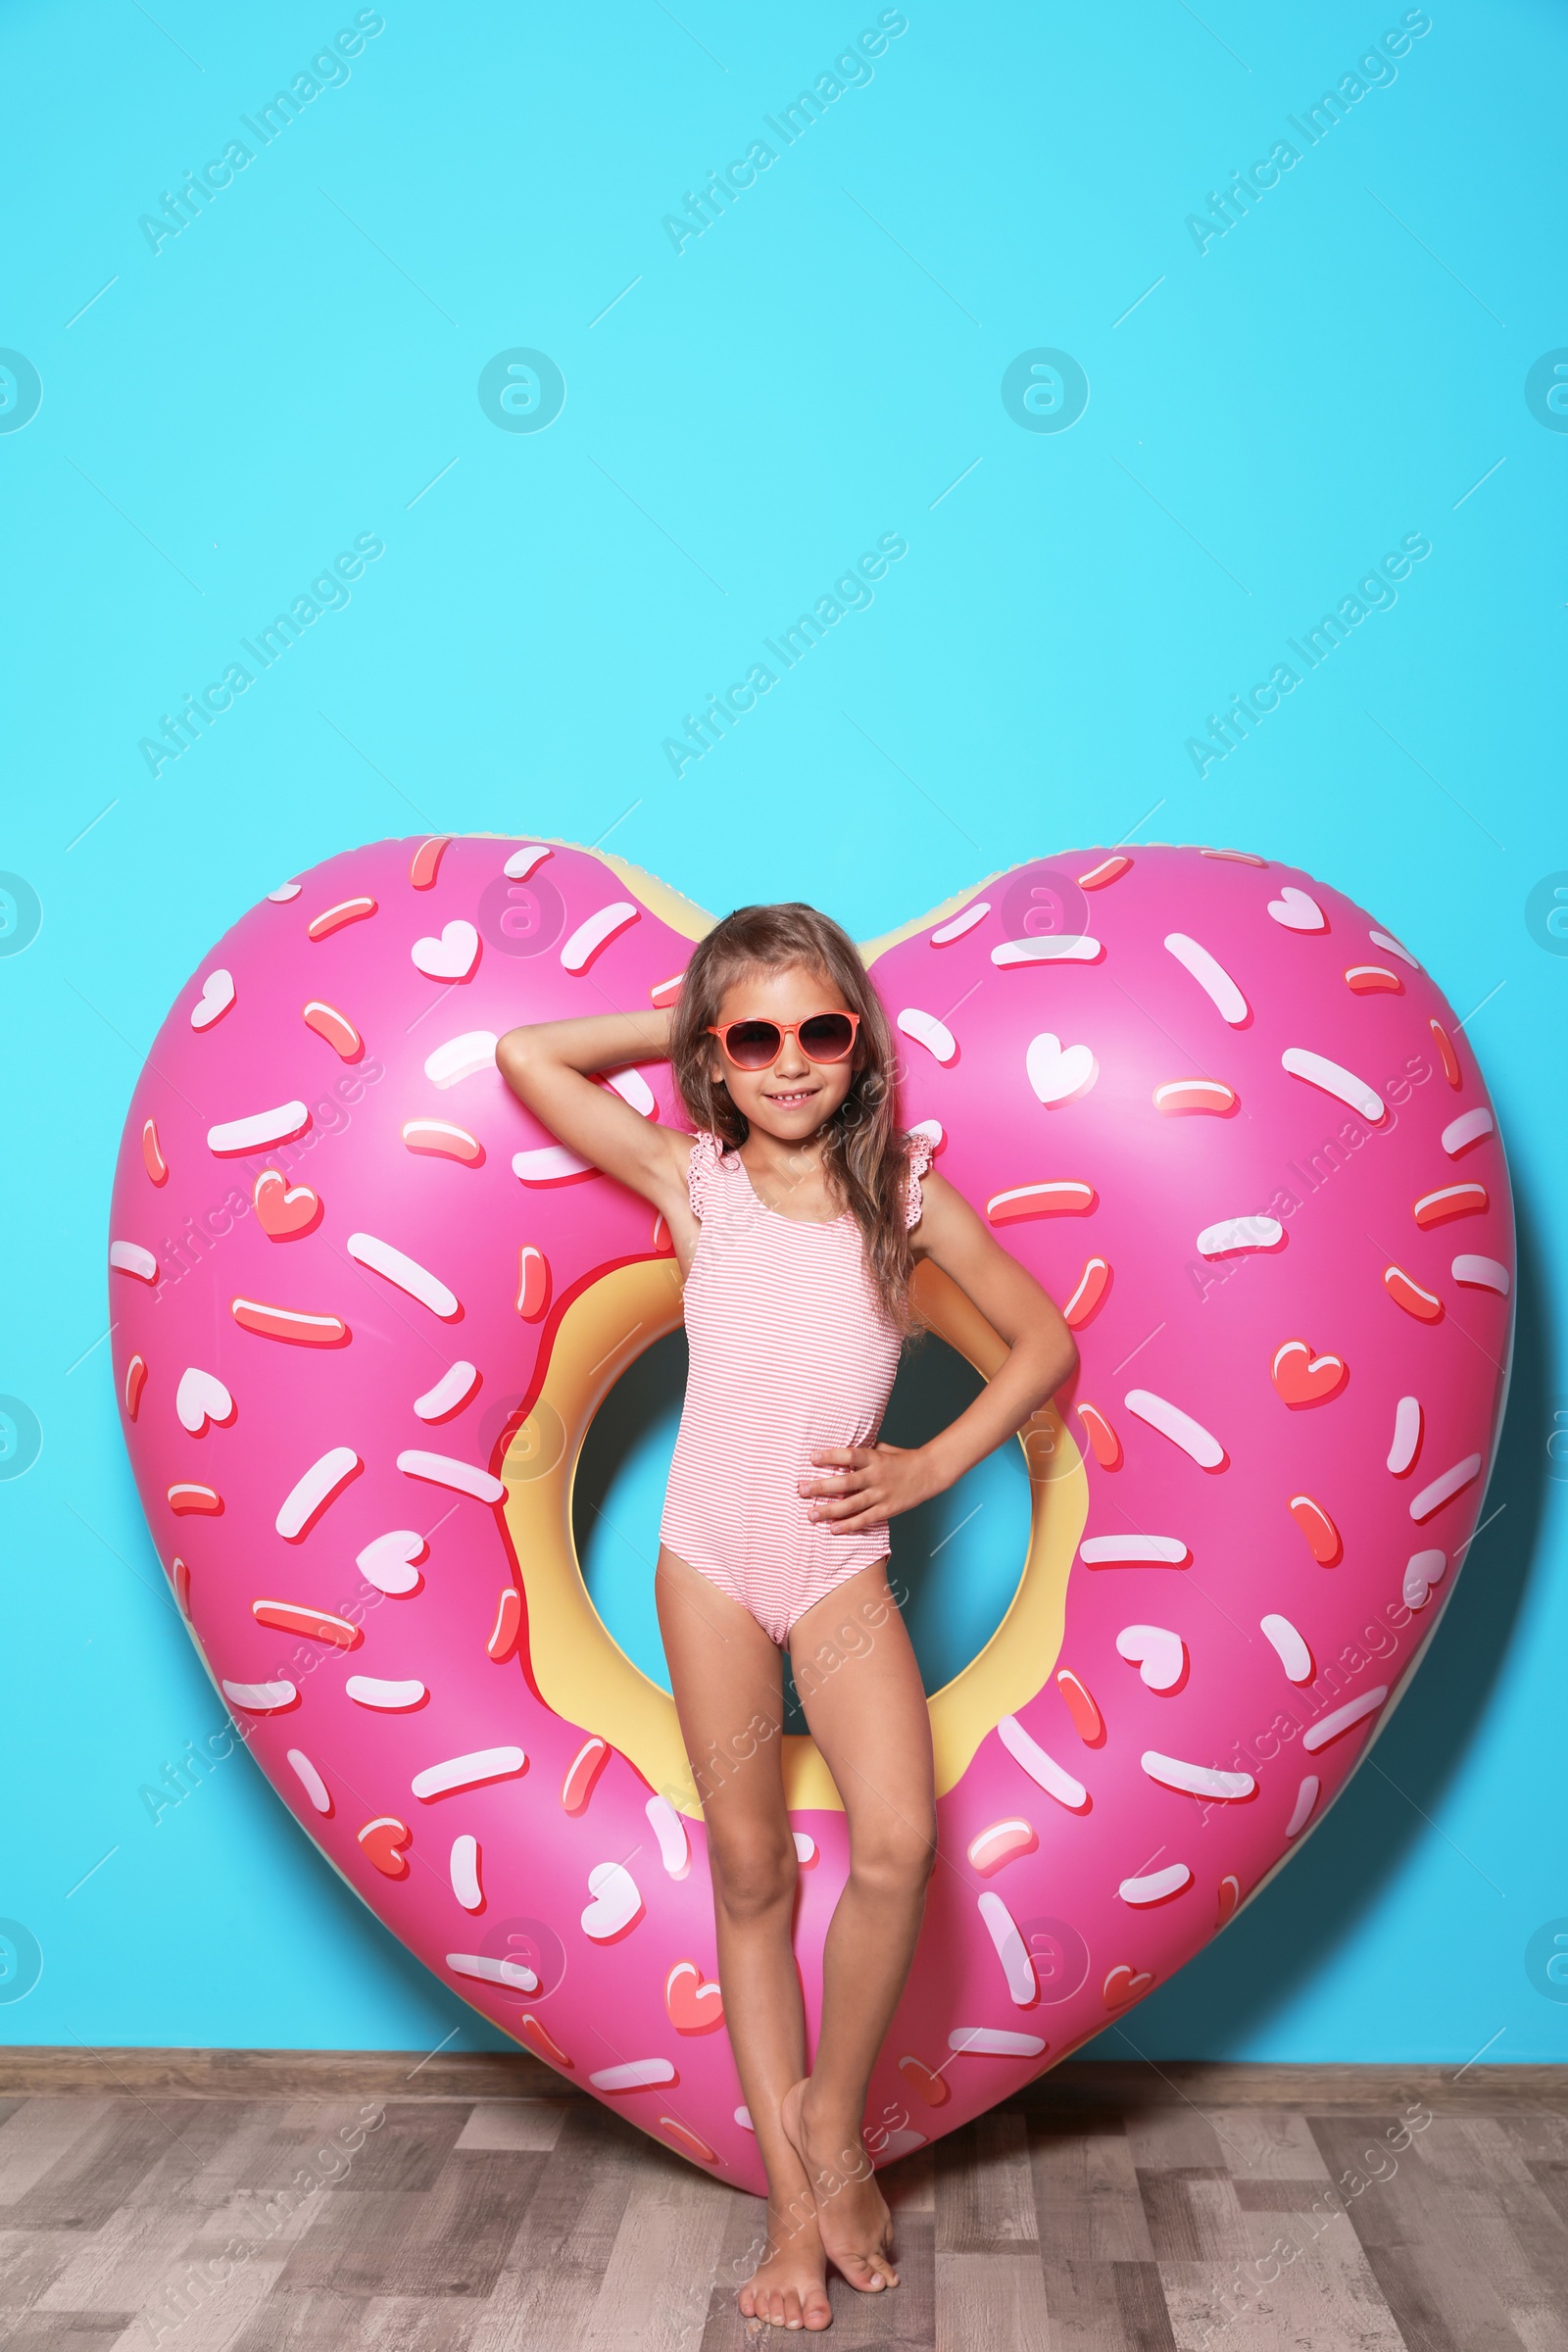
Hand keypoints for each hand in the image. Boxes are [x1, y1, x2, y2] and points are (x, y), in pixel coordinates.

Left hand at [798, 1443, 938, 1532]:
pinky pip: (865, 1519)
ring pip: (852, 1504)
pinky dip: (849, 1525)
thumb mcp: (883, 1448)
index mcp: (875, 1458)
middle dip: (822, 1486)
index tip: (811, 1457)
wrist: (929, 1473)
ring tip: (810, 1514)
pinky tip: (833, 1528)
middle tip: (801, 1489)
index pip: (849, 1455)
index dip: (831, 1456)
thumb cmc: (901, 1458)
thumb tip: (838, 1450)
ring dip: (829, 1510)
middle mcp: (876, 1476)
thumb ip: (863, 1452)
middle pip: (845, 1482)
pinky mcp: (887, 1509)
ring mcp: (882, 1494)